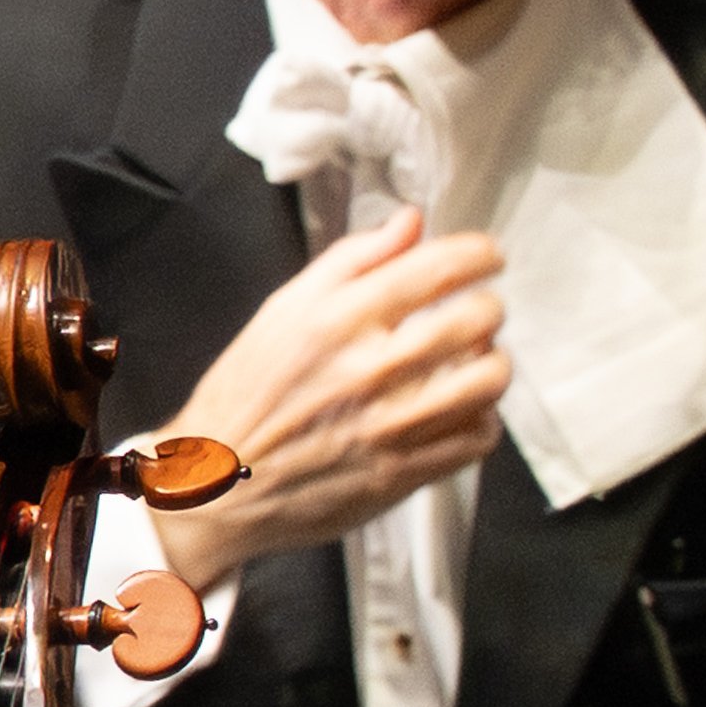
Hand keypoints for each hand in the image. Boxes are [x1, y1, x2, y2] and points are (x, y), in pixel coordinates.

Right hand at [145, 201, 508, 593]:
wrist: (213, 483)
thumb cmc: (247, 394)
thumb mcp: (282, 310)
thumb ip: (351, 260)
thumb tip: (411, 222)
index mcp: (338, 319)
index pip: (441, 267)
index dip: (480, 254)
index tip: (484, 259)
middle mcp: (369, 369)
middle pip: (478, 319)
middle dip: (487, 308)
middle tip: (474, 314)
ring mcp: (389, 426)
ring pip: (488, 380)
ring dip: (491, 364)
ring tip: (473, 363)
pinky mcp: (400, 474)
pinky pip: (476, 438)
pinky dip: (480, 419)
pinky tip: (459, 411)